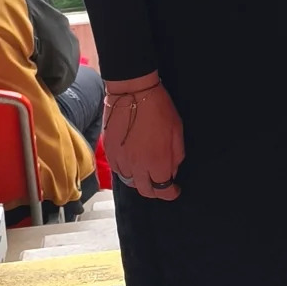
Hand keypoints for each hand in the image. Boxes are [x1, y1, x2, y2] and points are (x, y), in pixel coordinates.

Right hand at [101, 74, 184, 199]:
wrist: (133, 92)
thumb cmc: (158, 108)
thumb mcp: (177, 132)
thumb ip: (176, 156)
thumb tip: (171, 171)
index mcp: (158, 162)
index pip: (163, 190)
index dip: (171, 193)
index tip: (174, 190)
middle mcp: (138, 166)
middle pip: (145, 191)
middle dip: (155, 191)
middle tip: (160, 184)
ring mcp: (121, 160)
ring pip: (130, 181)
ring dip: (139, 180)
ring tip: (145, 171)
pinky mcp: (109, 152)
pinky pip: (118, 170)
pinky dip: (125, 170)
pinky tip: (131, 162)